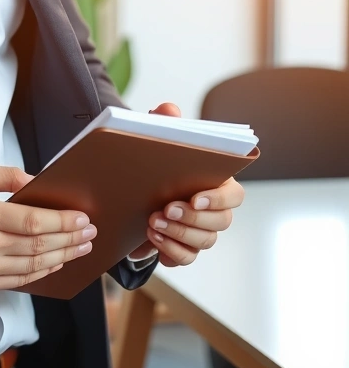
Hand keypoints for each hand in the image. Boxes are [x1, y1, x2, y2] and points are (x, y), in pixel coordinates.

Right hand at [0, 161, 96, 294]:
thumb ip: (7, 176)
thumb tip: (37, 182)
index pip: (33, 221)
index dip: (62, 221)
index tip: (81, 217)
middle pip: (38, 245)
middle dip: (70, 239)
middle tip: (89, 232)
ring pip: (33, 266)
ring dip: (62, 257)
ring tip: (80, 248)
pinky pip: (19, 281)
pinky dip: (41, 272)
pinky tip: (54, 262)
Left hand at [128, 103, 244, 266]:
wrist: (134, 192)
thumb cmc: (156, 163)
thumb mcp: (158, 139)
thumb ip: (165, 122)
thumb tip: (169, 110)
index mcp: (216, 183)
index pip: (234, 195)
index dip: (218, 199)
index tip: (196, 198)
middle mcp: (215, 211)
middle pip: (221, 222)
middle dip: (193, 218)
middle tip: (166, 209)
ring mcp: (202, 232)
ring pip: (204, 241)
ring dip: (178, 233)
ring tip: (152, 222)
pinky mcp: (184, 249)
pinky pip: (186, 257)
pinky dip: (170, 250)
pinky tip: (153, 238)